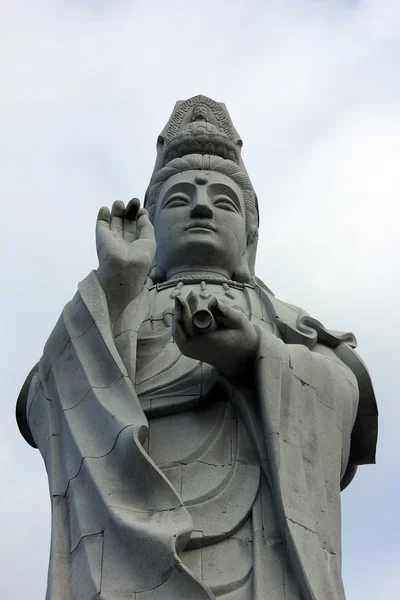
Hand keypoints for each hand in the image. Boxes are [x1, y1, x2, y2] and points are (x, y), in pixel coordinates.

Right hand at [96, 199, 155, 322]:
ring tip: (119, 202)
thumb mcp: (149, 242)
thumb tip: (143, 213)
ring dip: (116, 212)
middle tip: (133, 200)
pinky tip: (106, 209)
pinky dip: (103, 216)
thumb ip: (146, 227)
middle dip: (129, 212)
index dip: (139, 218)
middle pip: (126, 224)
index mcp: (136, 246)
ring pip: (114, 223)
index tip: (141, 209)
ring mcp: (112, 240)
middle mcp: (124, 243)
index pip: (137, 229)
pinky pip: (101, 225)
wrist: (122, 269)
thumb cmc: (139, 257)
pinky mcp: (101, 237)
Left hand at [172, 293, 259, 379]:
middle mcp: (193, 347)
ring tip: (193, 298)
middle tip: (192, 293)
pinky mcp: (186, 350)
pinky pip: (178, 333)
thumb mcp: (239, 322)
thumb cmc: (242, 338)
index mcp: (205, 341)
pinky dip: (181, 321)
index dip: (186, 307)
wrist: (240, 359)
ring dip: (182, 312)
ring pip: (177, 327)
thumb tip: (214, 300)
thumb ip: (226, 312)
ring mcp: (188, 350)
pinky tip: (188, 309)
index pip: (188, 322)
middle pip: (180, 323)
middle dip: (183, 307)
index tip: (192, 294)